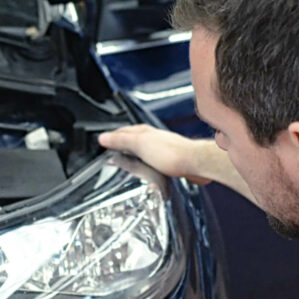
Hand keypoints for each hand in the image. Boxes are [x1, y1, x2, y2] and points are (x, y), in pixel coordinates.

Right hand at [98, 124, 213, 184]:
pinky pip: (154, 158)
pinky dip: (146, 160)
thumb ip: (122, 141)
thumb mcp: (139, 145)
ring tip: (128, 156)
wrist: (195, 162)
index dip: (113, 135)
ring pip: (145, 147)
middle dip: (124, 141)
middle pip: (135, 137)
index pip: (124, 131)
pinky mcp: (171, 159)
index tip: (104, 139)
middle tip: (114, 146)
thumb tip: (104, 137)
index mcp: (145, 132)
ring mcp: (164, 148)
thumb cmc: (171, 153)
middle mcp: (154, 138)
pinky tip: (147, 167)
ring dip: (136, 151)